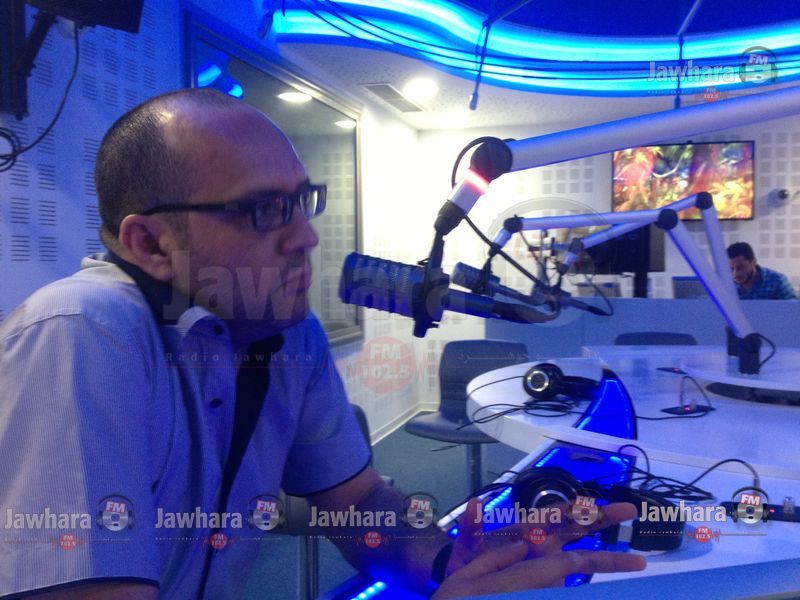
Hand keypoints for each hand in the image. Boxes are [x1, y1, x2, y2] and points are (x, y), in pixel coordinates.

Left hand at [432, 498, 645, 597]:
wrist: (463, 592)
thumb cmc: (466, 565)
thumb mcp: (467, 548)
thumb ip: (472, 528)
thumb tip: (475, 504)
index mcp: (526, 530)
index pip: (557, 515)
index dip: (578, 508)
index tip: (600, 504)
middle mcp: (541, 545)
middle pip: (577, 530)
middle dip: (603, 520)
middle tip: (632, 511)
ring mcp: (546, 566)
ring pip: (581, 560)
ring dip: (607, 559)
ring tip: (637, 561)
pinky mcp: (546, 584)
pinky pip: (568, 580)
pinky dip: (586, 580)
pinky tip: (609, 586)